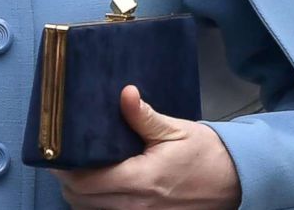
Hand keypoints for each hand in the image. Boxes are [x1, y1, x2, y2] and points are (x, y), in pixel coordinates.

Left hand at [51, 85, 240, 209]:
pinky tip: (101, 185)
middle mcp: (137, 206)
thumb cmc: (206, 154)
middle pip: (80, 200)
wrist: (236, 182)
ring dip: (80, 193)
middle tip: (66, 156)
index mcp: (141, 181)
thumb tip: (125, 94)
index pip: (84, 182)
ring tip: (82, 168)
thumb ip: (144, 117)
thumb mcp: (176, 130)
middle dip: (67, 180)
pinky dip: (97, 203)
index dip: (63, 168)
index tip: (57, 150)